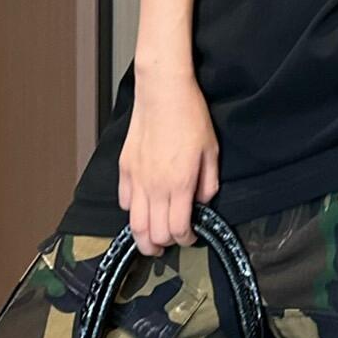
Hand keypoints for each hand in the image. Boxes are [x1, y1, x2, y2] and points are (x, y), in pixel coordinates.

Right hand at [117, 66, 219, 254]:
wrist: (163, 93)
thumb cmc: (190, 117)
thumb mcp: (211, 151)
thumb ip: (208, 182)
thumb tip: (203, 202)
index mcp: (180, 184)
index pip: (178, 229)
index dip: (186, 239)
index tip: (192, 236)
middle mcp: (156, 187)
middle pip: (153, 234)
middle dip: (163, 245)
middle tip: (171, 243)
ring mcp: (137, 179)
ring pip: (134, 225)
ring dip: (144, 237)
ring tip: (152, 240)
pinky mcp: (125, 169)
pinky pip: (125, 201)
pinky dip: (133, 211)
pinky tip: (143, 208)